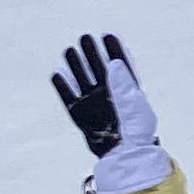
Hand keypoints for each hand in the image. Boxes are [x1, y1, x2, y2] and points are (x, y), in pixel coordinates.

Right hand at [52, 34, 168, 193]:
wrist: (125, 157)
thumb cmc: (136, 132)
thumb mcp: (134, 106)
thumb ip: (123, 84)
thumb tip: (113, 62)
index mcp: (126, 91)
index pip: (120, 65)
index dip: (114, 50)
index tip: (107, 35)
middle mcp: (108, 96)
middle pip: (98, 69)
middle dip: (91, 53)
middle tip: (84, 37)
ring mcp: (94, 106)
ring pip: (82, 80)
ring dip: (76, 66)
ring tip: (69, 50)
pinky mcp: (81, 117)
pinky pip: (69, 100)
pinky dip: (63, 88)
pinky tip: (57, 74)